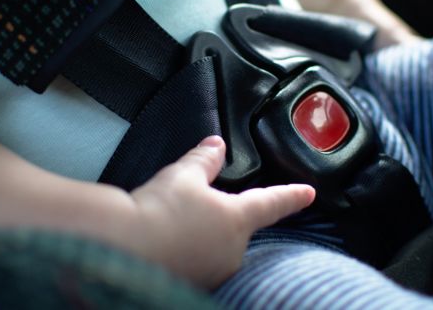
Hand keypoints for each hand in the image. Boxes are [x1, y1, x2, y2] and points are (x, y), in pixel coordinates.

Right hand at [123, 136, 314, 288]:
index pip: (271, 204)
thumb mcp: (183, 174)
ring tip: (167, 225)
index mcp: (237, 219)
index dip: (291, 196)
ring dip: (199, 237)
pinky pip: (196, 265)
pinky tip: (163, 246)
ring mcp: (213, 273)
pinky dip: (185, 254)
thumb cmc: (157, 209)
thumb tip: (216, 145)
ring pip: (214, 248)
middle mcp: (232, 250)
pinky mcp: (194, 287)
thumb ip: (204, 159)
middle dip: (217, 217)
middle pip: (235, 228)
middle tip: (185, 206)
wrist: (123, 249)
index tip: (309, 193)